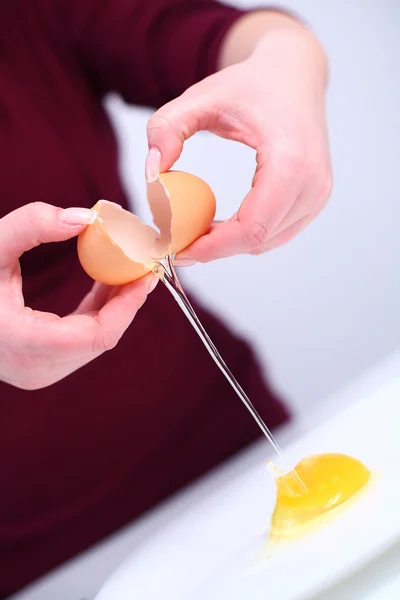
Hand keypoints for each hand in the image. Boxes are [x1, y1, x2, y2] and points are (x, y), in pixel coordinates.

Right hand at [0, 203, 157, 389]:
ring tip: (127, 267)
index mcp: (23, 344)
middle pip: (101, 338)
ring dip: (114, 305)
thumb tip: (85, 218)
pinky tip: (104, 281)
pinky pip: (81, 340)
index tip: (146, 274)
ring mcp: (38, 373)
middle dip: (126, 301)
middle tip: (142, 263)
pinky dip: (97, 312)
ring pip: (94, 341)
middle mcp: (35, 369)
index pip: (97, 335)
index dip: (128, 305)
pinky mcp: (40, 367)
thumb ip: (30, 225)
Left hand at [145, 26, 331, 263]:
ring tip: (195, 232)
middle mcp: (312, 183)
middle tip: (178, 246)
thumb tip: (150, 174)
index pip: (252, 227)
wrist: (294, 74)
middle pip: (258, 240)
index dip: (213, 247)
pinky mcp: (315, 198)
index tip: (179, 251)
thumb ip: (167, 129)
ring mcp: (318, 194)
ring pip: (268, 241)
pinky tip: (220, 225)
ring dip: (230, 245)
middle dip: (216, 250)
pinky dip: (246, 236)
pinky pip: (277, 232)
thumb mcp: (200, 98)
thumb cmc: (250, 85)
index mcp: (290, 161)